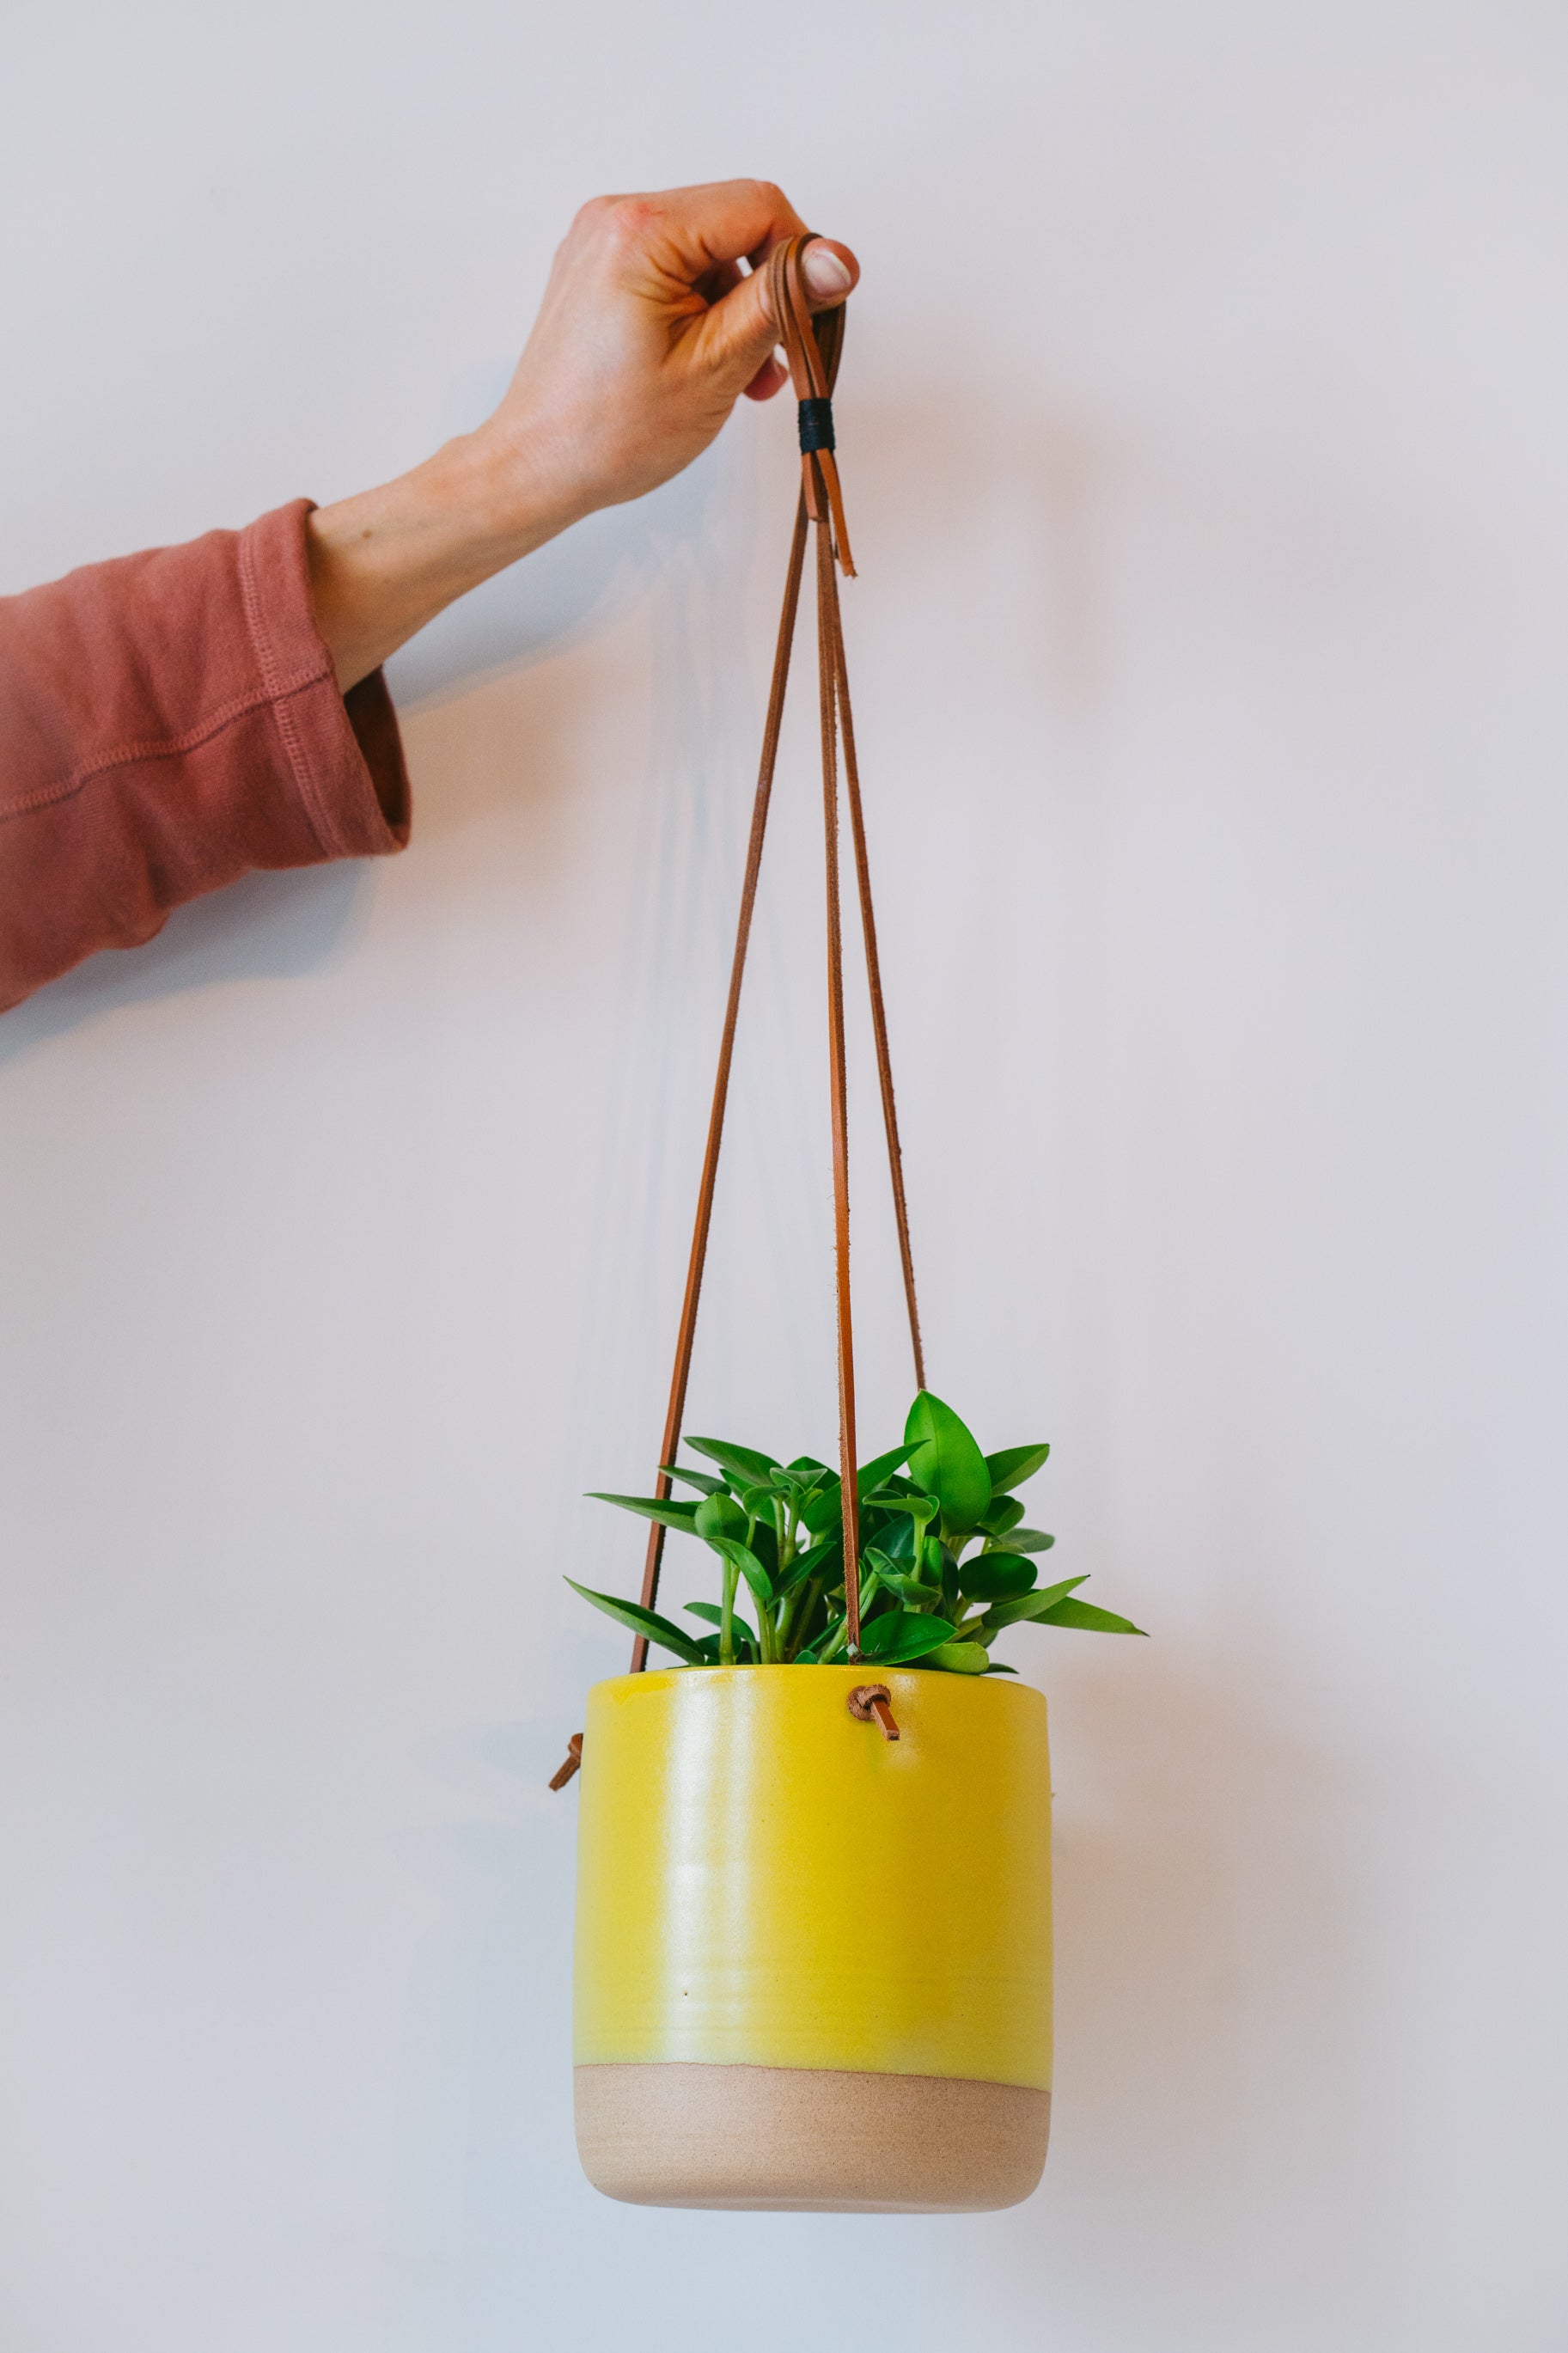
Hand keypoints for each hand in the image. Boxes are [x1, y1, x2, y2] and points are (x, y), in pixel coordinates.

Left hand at [307, 181, 857, 690]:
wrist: (538, 467)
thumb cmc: (612, 432)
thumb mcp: (716, 366)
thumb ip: (780, 301)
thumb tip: (838, 259)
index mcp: (641, 231)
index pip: (758, 205)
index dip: (802, 256)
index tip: (816, 316)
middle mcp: (616, 218)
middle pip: (734, 223)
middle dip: (769, 288)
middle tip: (778, 359)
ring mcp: (604, 241)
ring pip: (710, 250)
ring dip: (740, 307)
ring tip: (743, 376)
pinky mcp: (601, 268)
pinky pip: (676, 269)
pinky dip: (705, 311)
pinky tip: (712, 363)